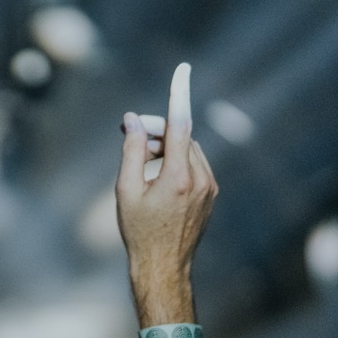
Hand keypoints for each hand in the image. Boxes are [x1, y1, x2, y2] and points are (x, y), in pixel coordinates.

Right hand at [116, 63, 217, 324]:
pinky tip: (156, 176)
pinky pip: (195, 164)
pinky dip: (176, 160)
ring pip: (189, 150)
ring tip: (141, 160)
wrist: (163, 267)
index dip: (179, 95)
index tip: (183, 70)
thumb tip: (134, 120)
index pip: (180, 125)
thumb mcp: (126, 190)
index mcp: (178, 177)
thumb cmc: (139, 232)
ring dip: (167, 146)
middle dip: (158, 130)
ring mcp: (210, 186)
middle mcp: (200, 178)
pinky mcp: (212, 194)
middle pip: (182, 136)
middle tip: (129, 131)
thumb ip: (132, 151)